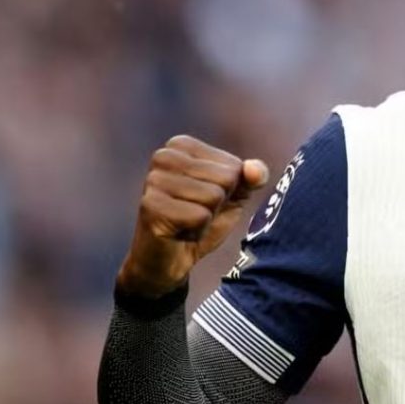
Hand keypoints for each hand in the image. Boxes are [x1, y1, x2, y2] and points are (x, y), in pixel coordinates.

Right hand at [116, 135, 268, 297]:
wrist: (170, 258)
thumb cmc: (201, 219)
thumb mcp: (235, 194)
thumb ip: (253, 177)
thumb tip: (254, 170)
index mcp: (181, 145)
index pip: (234, 167)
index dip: (229, 190)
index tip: (206, 199)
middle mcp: (164, 156)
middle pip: (225, 179)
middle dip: (218, 204)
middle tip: (195, 212)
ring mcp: (153, 180)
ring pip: (213, 197)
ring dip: (206, 217)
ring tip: (187, 221)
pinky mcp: (150, 206)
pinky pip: (199, 216)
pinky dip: (196, 230)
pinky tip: (179, 231)